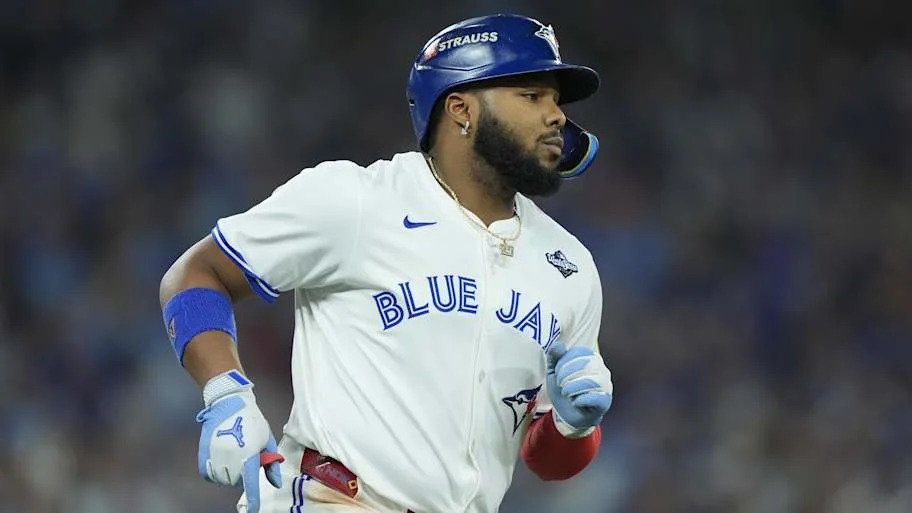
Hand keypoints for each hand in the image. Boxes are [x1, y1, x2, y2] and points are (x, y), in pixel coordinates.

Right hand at [196, 371, 283, 512]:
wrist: (228, 402)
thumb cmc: (252, 420)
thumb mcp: (267, 439)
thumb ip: (270, 463)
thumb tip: (274, 483)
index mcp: (248, 454)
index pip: (250, 484)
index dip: (253, 500)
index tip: (253, 511)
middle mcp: (230, 458)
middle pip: (236, 481)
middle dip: (243, 474)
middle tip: (246, 456)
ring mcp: (215, 456)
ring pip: (222, 479)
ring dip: (229, 474)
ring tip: (234, 455)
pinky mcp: (204, 454)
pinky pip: (209, 475)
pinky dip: (216, 473)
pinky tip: (222, 462)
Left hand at [546, 342, 612, 436]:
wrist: (567, 415)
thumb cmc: (563, 390)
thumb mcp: (553, 372)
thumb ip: (554, 357)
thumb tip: (559, 344)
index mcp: (589, 358)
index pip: (579, 352)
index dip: (563, 362)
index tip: (557, 373)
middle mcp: (601, 369)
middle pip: (585, 364)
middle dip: (566, 375)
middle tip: (560, 385)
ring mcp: (605, 385)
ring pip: (591, 381)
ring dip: (572, 388)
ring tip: (567, 394)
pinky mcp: (605, 401)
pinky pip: (596, 397)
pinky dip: (582, 400)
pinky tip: (575, 402)